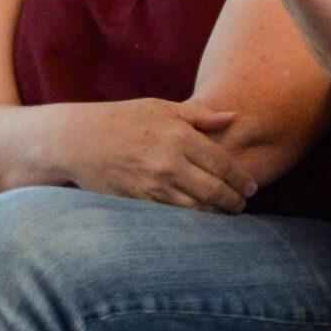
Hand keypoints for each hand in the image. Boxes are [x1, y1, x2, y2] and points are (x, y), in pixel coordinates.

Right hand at [60, 98, 260, 211]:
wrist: (78, 140)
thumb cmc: (122, 119)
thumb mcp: (162, 108)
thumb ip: (201, 116)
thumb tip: (234, 117)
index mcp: (179, 135)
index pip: (222, 164)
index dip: (242, 179)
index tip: (252, 188)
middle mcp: (169, 162)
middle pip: (215, 190)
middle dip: (234, 202)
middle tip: (241, 205)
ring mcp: (153, 185)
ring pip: (197, 209)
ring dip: (215, 215)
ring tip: (224, 215)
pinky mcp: (138, 202)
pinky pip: (173, 218)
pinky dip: (190, 222)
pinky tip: (199, 221)